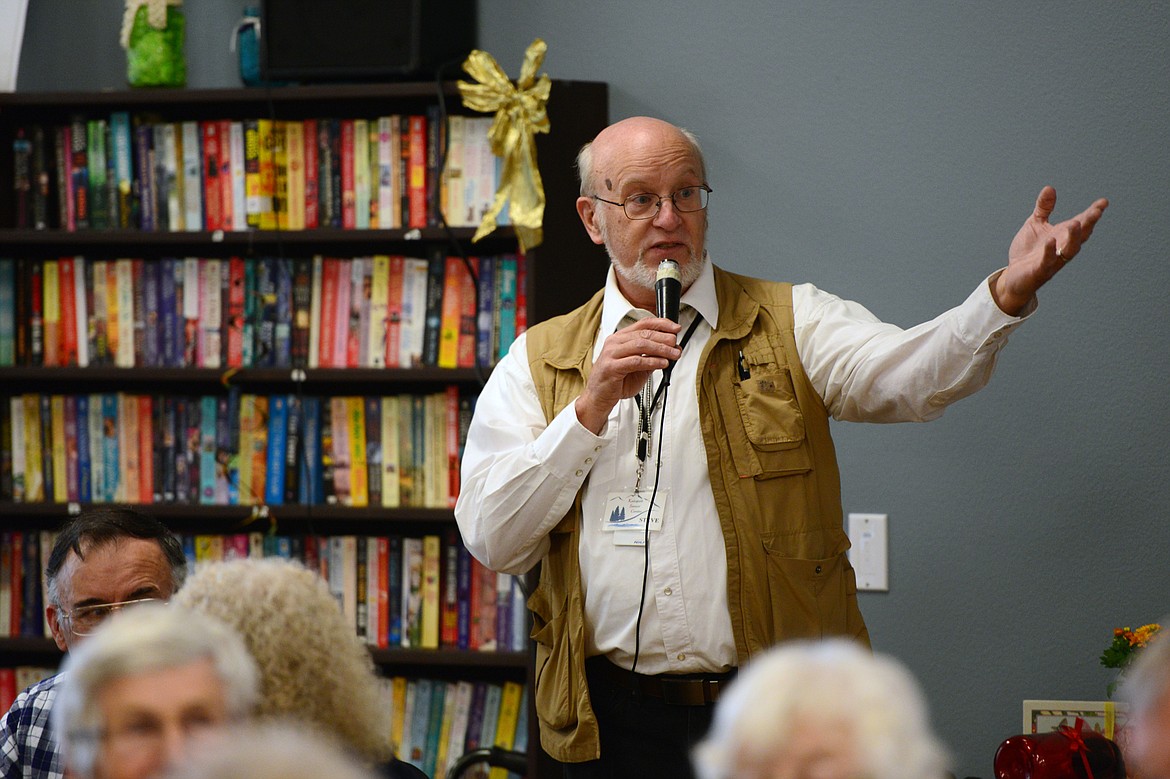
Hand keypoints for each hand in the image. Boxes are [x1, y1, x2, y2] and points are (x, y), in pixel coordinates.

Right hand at [575, 317, 681, 433]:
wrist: (599, 397)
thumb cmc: (616, 381)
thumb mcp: (638, 367)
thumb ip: (652, 357)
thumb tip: (671, 350)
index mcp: (620, 338)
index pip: (643, 323)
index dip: (661, 323)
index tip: (675, 328)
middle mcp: (615, 342)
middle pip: (644, 333)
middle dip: (664, 337)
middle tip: (676, 343)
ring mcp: (611, 354)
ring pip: (641, 344)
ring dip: (661, 349)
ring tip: (673, 354)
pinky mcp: (611, 367)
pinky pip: (636, 361)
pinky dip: (652, 361)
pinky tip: (662, 363)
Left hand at [993, 186, 1108, 314]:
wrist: (1014, 276)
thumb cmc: (1028, 251)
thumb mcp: (1035, 225)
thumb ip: (1044, 208)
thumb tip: (1049, 188)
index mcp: (1063, 235)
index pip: (1082, 222)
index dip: (1093, 213)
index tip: (1104, 202)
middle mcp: (1062, 248)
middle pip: (1081, 236)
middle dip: (1089, 224)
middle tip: (1096, 212)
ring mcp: (1053, 260)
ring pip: (1069, 250)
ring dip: (1074, 237)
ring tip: (1076, 223)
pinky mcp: (1039, 270)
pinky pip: (1047, 262)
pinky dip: (1050, 252)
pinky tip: (1050, 241)